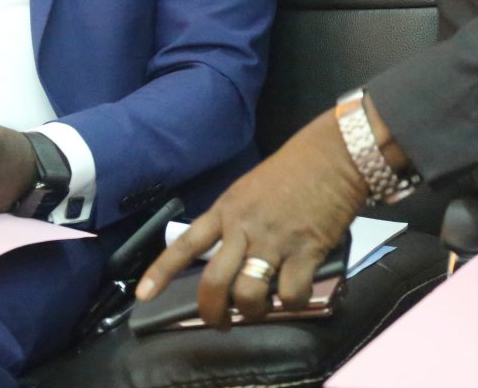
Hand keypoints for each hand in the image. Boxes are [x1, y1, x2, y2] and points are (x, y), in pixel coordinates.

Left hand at [136, 110, 366, 327]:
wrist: (334, 155)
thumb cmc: (294, 169)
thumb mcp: (250, 189)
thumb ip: (235, 220)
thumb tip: (229, 256)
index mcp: (227, 210)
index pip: (186, 244)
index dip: (162, 272)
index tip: (143, 295)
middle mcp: (244, 228)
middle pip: (214, 282)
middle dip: (212, 312)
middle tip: (220, 322)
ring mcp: (275, 241)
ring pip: (249, 294)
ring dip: (252, 311)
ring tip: (261, 307)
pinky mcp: (306, 251)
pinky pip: (291, 295)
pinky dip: (291, 304)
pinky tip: (295, 294)